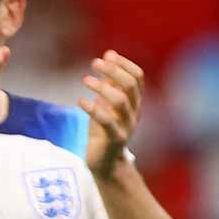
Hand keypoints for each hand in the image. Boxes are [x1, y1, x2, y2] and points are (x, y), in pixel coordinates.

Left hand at [78, 50, 144, 179]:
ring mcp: (126, 126)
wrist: (105, 164)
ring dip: (102, 87)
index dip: (124, 64)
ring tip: (85, 80)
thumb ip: (109, 83)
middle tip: (95, 63)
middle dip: (114, 71)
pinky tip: (80, 101)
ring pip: (121, 101)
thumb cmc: (103, 132)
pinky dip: (93, 108)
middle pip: (131, 86)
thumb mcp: (106, 104)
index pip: (138, 77)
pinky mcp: (115, 140)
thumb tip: (108, 56)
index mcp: (134, 103)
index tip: (108, 55)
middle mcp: (134, 113)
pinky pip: (106, 122)